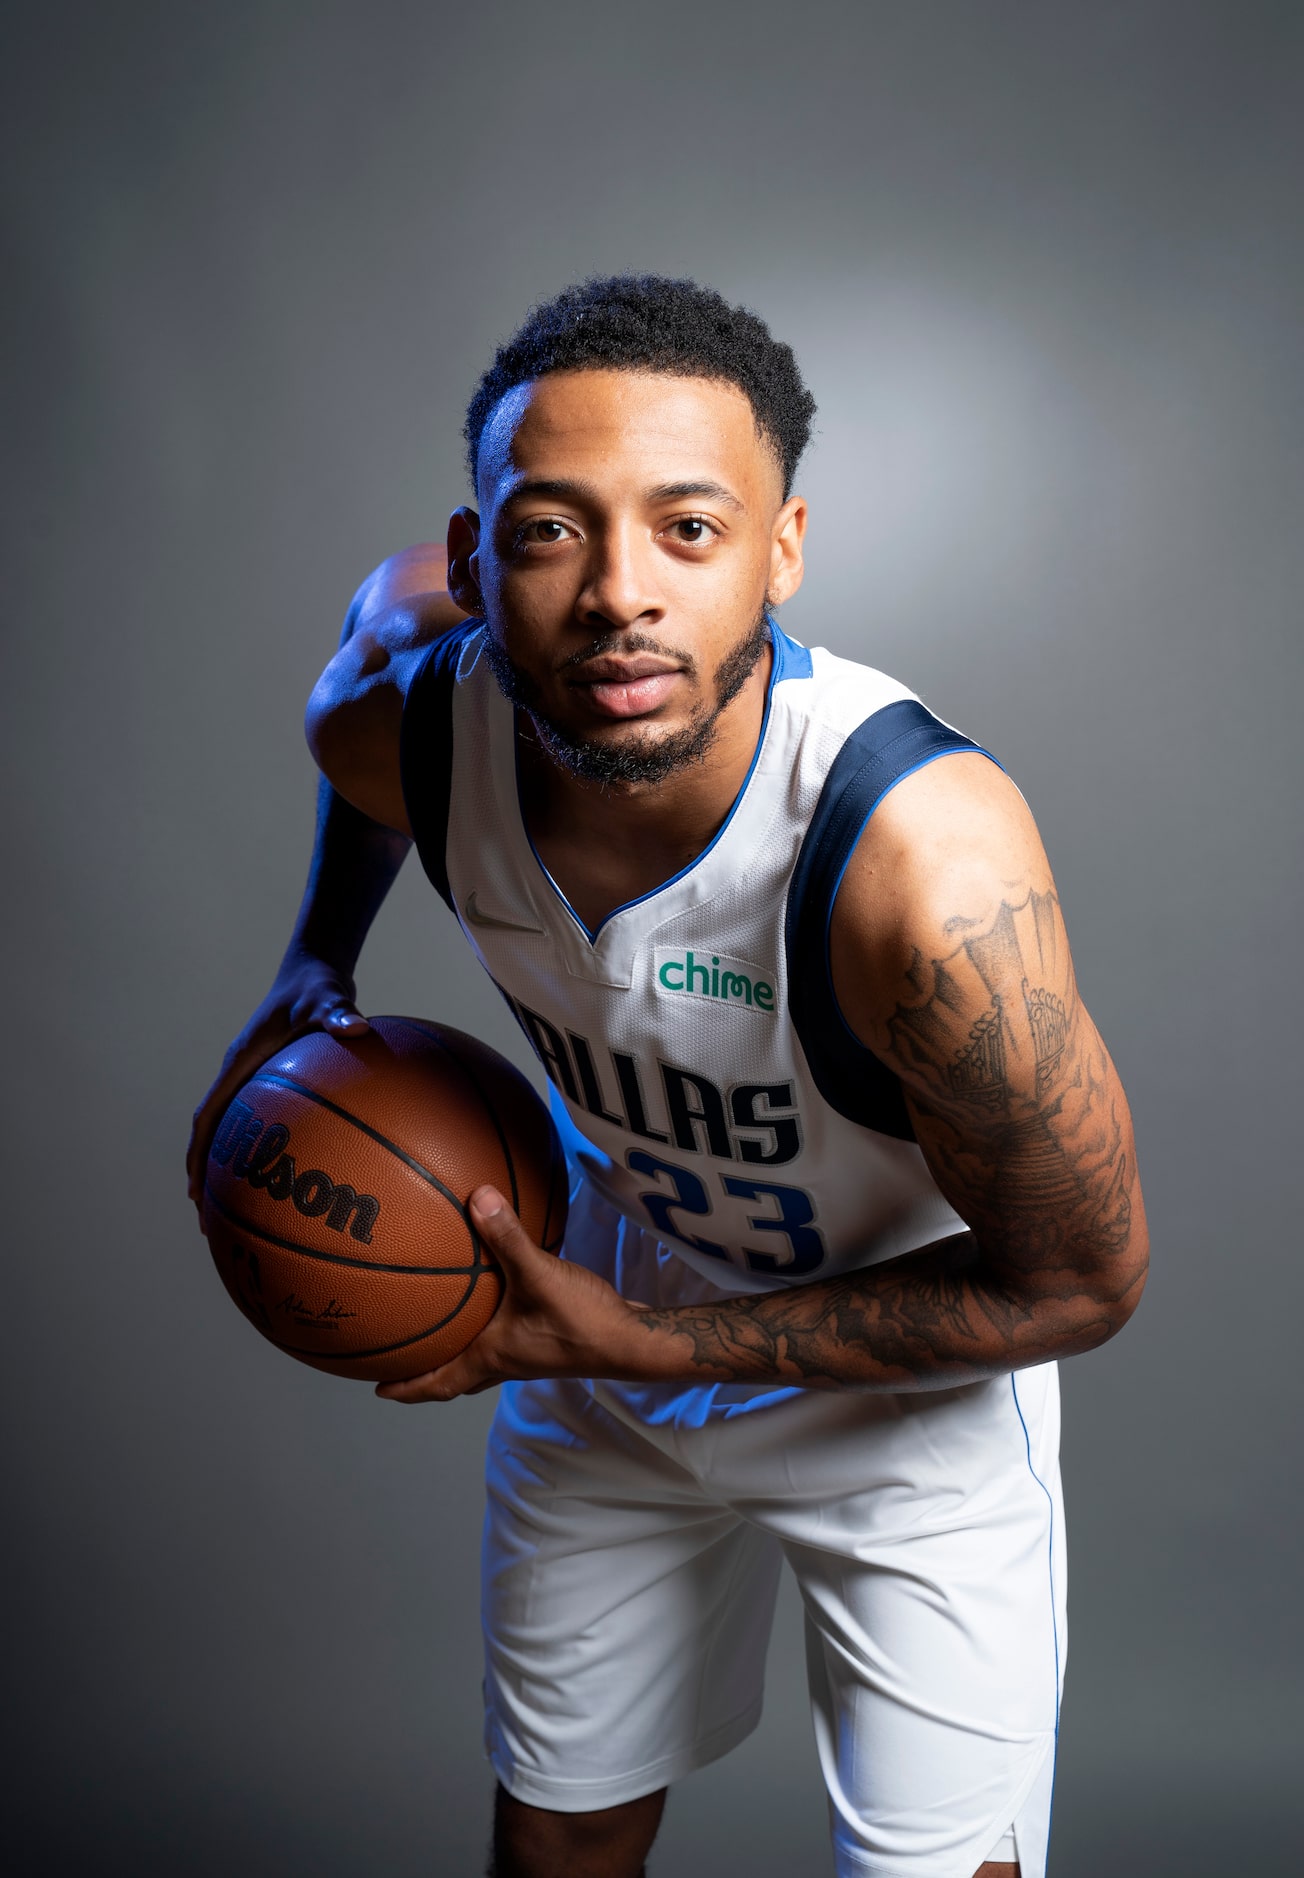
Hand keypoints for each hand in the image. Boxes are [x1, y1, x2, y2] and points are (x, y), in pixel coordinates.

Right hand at [187, 945, 368, 1217]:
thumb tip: (356, 1028)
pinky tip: (294, 1177)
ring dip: (230, 1170)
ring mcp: (255, 1079)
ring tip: (240, 1215)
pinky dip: (268, 1150)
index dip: (199, 1155)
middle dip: (207, 1178)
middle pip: (213, 1134)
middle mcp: (240, 1074)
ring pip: (234, 1132)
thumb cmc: (318, 985)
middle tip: (210, 1224)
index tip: (195, 1193)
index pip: (209, 1116)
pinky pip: (265, 1123)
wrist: (315, 969)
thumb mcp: (328, 997)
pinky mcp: (274, 1082)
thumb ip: (339, 1013)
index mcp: (240, 1061)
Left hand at [376, 1186, 655, 1402]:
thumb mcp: (538, 1274)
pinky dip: (494, 1328)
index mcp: (491, 1357)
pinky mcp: (551, 1343)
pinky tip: (500, 1298)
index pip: (438, 1384)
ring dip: (461, 1351)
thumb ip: (508, 1237)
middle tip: (404, 1362)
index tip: (377, 1389)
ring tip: (442, 1331)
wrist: (633, 1341)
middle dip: (428, 1373)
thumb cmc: (582, 1321)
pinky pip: (509, 1340)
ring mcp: (530, 1355)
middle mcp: (506, 1362)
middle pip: (458, 1377)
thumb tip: (477, 1197)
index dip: (406, 1388)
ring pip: (484, 1360)